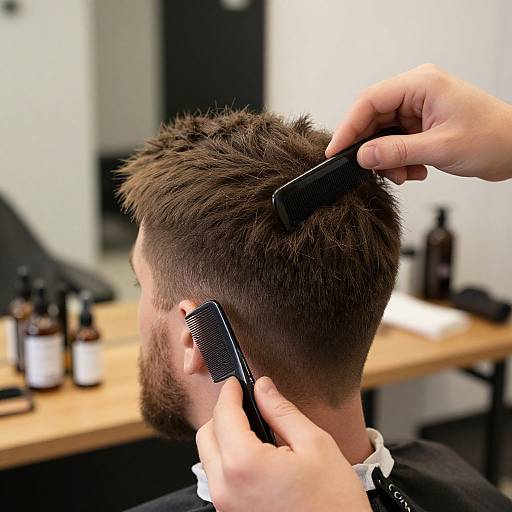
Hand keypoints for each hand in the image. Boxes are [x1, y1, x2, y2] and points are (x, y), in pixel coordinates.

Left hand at [196, 377, 370, 511]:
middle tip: (244, 403)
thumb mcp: (315, 445)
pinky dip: (228, 460)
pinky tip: (255, 456)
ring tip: (254, 430)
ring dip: (223, 437)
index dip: (229, 392)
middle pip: (206, 435)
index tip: (235, 382)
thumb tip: (263, 388)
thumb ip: (282, 411)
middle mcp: (226, 489)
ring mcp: (226, 508)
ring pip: (209, 458)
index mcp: (244, 465)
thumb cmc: (334, 503)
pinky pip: (219, 479)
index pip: (223, 414)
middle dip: (223, 414)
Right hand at [326, 63, 511, 183]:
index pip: (369, 101)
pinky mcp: (420, 125)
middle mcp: (416, 92)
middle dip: (371, 149)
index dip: (348, 127)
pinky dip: (398, 161)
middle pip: (372, 118)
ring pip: (382, 134)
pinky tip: (414, 170)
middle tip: (371, 170)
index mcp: (421, 84)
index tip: (335, 151)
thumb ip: (396, 152)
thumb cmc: (493, 138)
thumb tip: (362, 156)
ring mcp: (418, 109)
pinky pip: (395, 143)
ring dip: (387, 159)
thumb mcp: (440, 148)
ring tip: (404, 173)